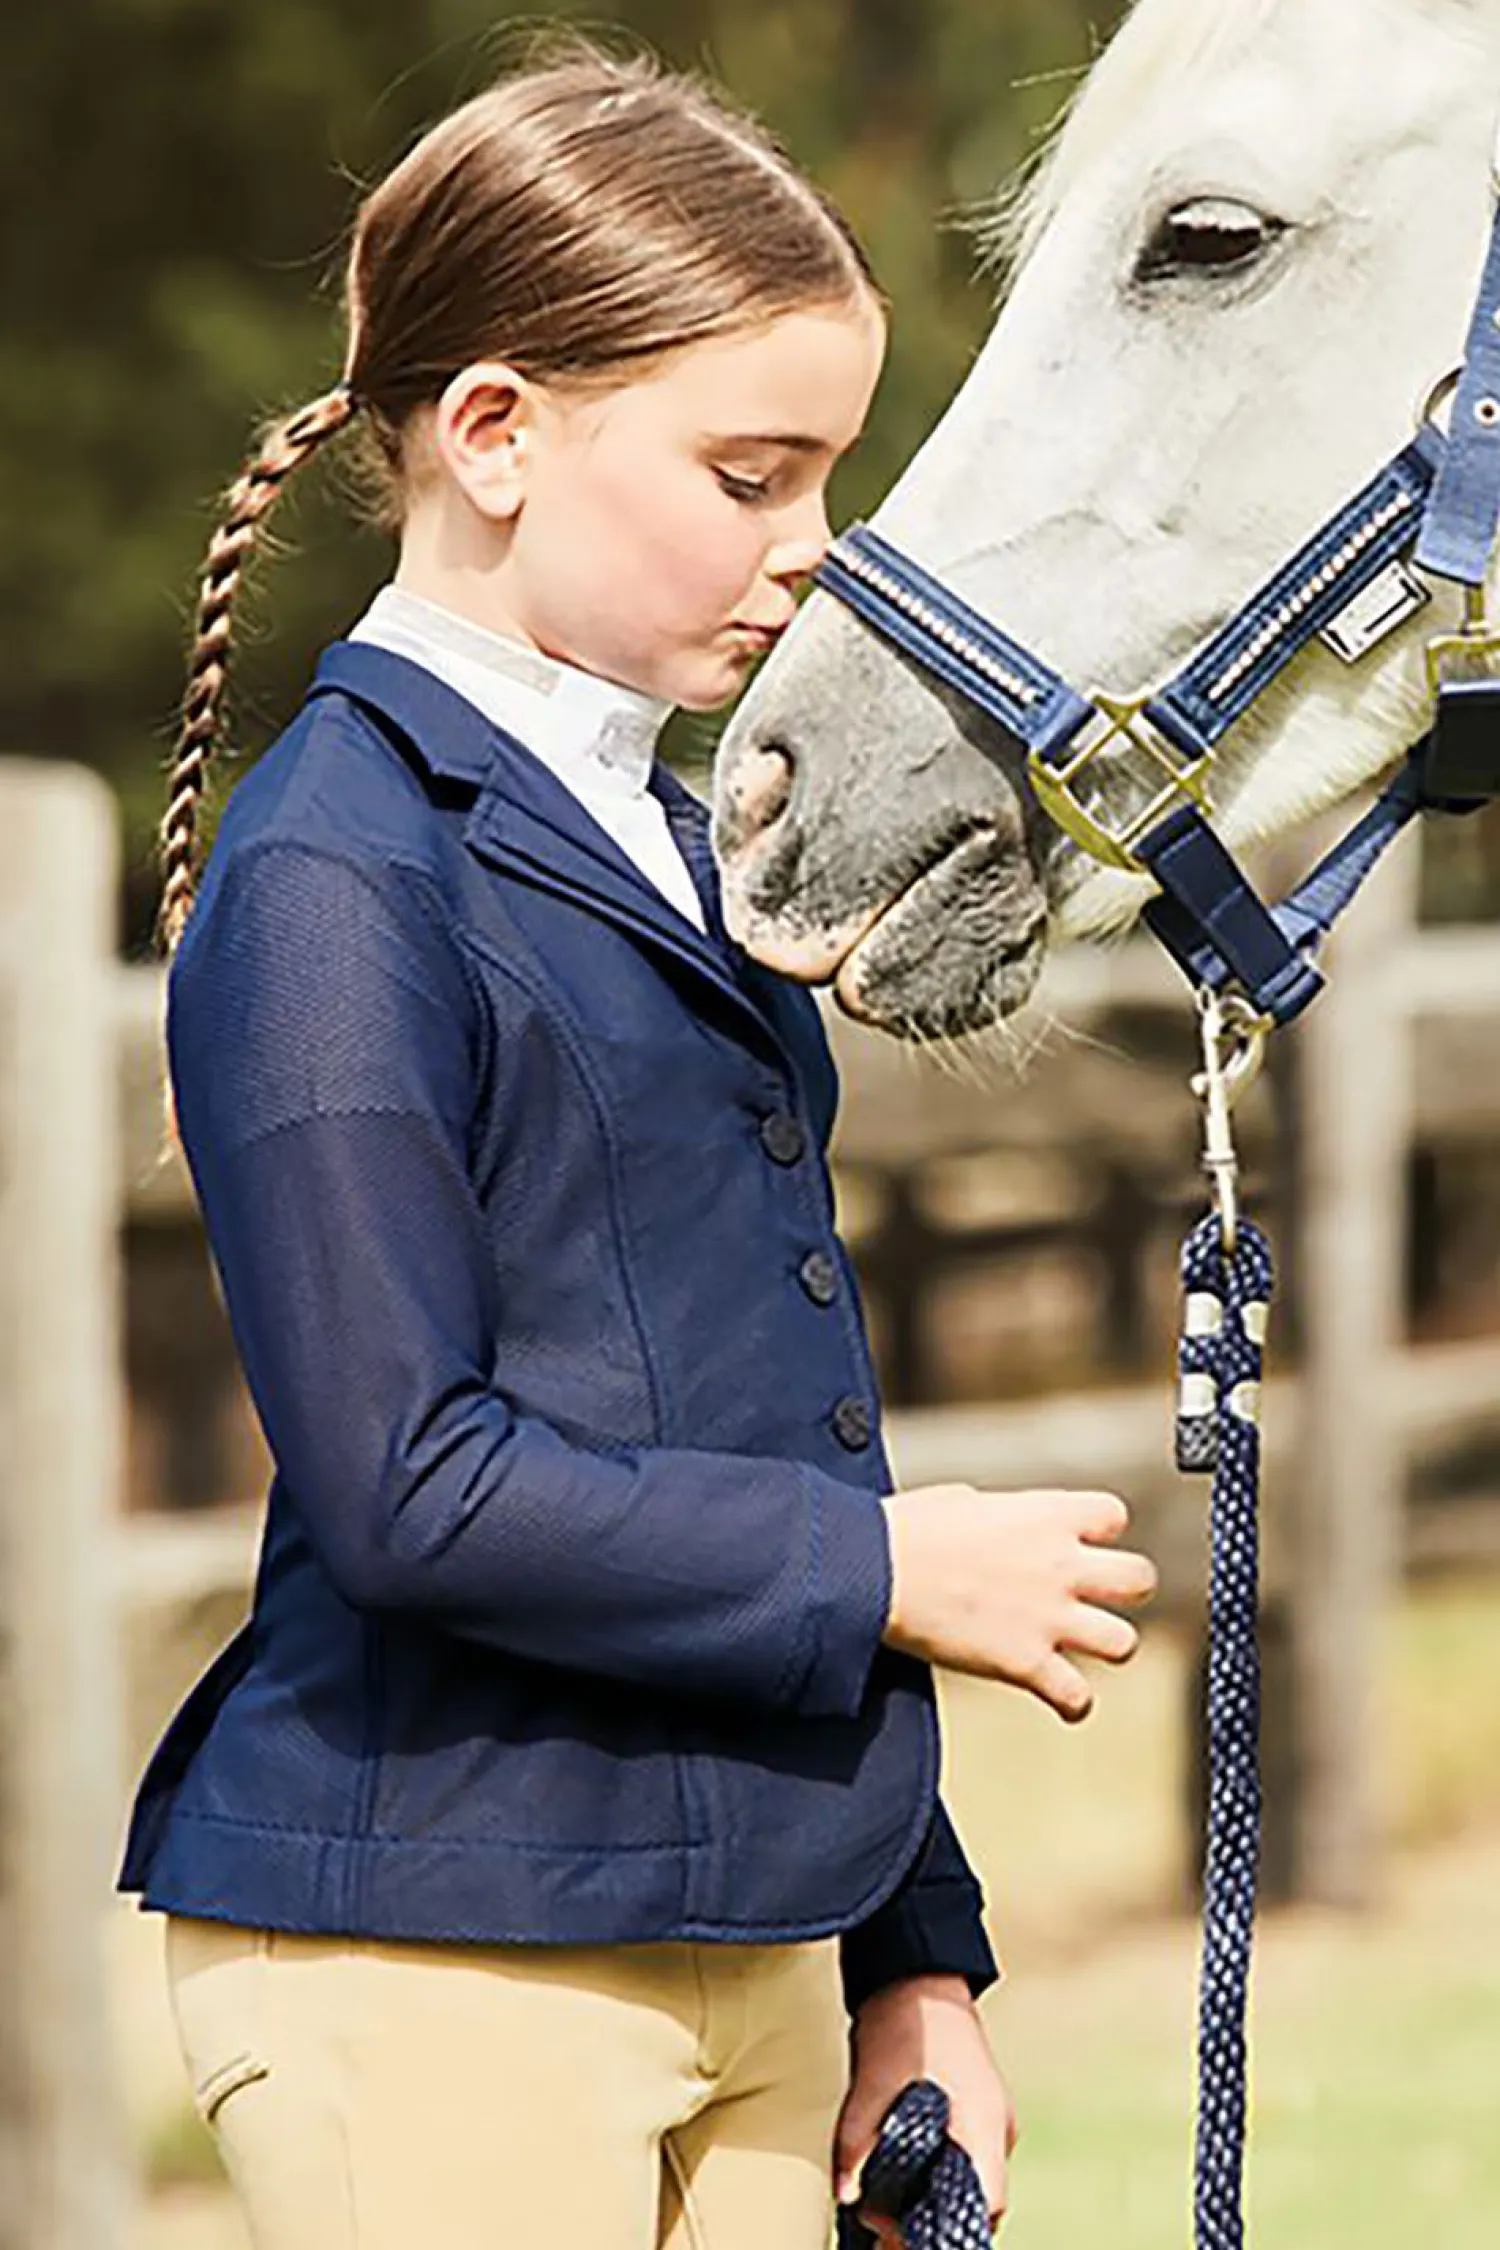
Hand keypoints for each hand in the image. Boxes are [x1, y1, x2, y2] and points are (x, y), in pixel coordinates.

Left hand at [834, 1974, 1015, 2242]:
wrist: (915, 1971)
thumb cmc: (902, 2023)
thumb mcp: (873, 2082)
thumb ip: (858, 2140)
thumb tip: (846, 2196)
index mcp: (983, 2123)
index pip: (987, 2203)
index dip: (948, 2229)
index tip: (906, 2239)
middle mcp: (996, 2126)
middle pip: (977, 2200)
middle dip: (931, 2222)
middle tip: (883, 2233)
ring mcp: (989, 2118)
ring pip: (967, 2180)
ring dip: (930, 2199)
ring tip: (881, 2210)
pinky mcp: (974, 2110)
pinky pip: (961, 2158)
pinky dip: (933, 2175)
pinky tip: (894, 2179)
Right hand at [879, 1483, 1156, 1721]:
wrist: (877, 1571)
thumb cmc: (909, 1529)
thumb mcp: (965, 1500)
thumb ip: (1004, 1516)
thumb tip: (1000, 1527)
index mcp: (1047, 1514)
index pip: (1113, 1515)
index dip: (1099, 1530)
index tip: (1081, 1541)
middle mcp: (1062, 1565)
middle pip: (1140, 1579)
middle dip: (1126, 1590)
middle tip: (1099, 1598)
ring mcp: (1049, 1618)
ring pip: (1125, 1643)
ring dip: (1107, 1646)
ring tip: (1084, 1648)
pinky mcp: (1026, 1664)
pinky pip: (1078, 1698)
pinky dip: (1073, 1705)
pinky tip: (1063, 1702)